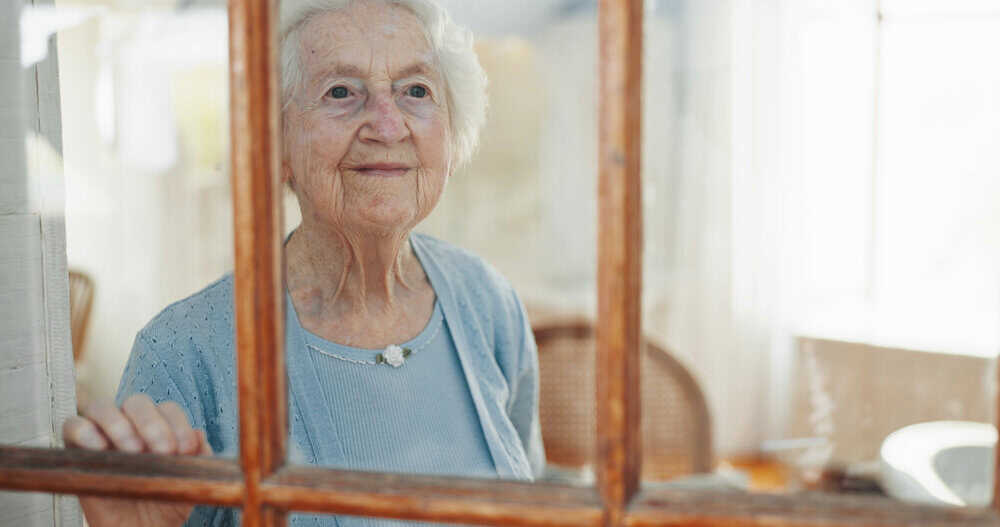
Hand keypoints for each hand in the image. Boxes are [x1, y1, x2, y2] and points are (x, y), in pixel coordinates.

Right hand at [62, 393, 212, 526]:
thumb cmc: (164, 503)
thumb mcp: (188, 482)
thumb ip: (199, 457)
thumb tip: (198, 435)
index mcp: (160, 426)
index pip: (168, 409)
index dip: (178, 425)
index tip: (184, 450)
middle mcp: (130, 424)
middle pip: (137, 403)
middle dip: (152, 423)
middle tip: (161, 451)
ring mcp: (101, 434)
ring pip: (102, 407)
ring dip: (119, 424)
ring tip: (133, 451)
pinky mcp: (75, 449)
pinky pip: (73, 426)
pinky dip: (85, 431)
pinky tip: (100, 448)